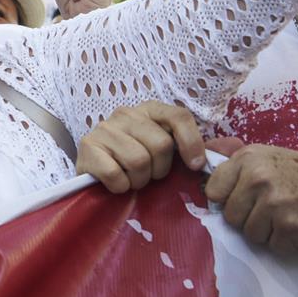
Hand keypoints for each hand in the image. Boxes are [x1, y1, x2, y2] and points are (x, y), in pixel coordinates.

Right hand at [75, 101, 205, 192]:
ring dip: (139, 180)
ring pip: (139, 161)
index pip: (178, 116)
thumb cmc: (131, 162)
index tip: (195, 166)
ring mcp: (104, 128)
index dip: (191, 142)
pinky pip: (116, 174)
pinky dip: (120, 186)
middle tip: (148, 174)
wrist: (92, 173)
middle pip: (161, 145)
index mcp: (148, 110)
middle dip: (159, 169)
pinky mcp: (87, 147)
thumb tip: (210, 158)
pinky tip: (115, 182)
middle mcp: (125, 113)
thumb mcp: (158, 148)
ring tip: (130, 178)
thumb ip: (182, 146)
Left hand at [204, 138, 297, 250]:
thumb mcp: (269, 157)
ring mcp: (276, 206)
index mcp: (249, 159)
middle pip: (231, 217)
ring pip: (251, 235)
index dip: (227, 198)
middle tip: (271, 208)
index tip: (242, 198)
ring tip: (287, 215)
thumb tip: (204, 178)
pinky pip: (274, 247)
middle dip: (248, 218)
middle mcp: (259, 180)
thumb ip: (237, 167)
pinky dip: (286, 242)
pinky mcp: (293, 229)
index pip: (214, 190)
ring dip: (267, 231)